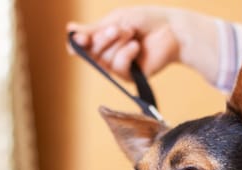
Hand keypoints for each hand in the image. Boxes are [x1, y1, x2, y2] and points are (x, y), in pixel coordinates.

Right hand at [67, 6, 218, 81]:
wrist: (172, 30)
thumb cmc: (146, 21)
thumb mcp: (117, 21)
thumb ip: (94, 30)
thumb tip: (69, 30)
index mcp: (103, 39)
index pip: (82, 45)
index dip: (78, 43)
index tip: (77, 38)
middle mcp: (109, 54)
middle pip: (90, 53)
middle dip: (103, 39)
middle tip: (118, 28)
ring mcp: (119, 67)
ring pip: (104, 60)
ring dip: (117, 44)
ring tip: (132, 34)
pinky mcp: (131, 77)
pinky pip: (119, 68)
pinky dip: (126, 54)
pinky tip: (136, 47)